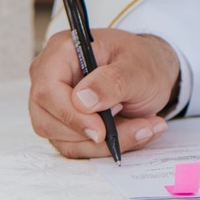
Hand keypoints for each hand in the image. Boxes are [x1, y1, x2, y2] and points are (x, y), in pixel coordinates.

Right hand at [29, 29, 179, 157]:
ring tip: (143, 126)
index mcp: (62, 51)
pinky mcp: (64, 125)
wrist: (152, 72)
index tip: (101, 130)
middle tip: (135, 123)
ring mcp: (54, 104)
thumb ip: (112, 81)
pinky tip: (134, 131)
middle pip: (49, 121)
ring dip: (105, 144)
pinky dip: (107, 147)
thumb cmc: (142, 61)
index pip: (47, 90)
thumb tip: (82, 100)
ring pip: (64, 141)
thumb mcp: (138, 67)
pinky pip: (77, 148)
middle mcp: (49, 77)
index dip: (71, 114)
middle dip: (92, 133)